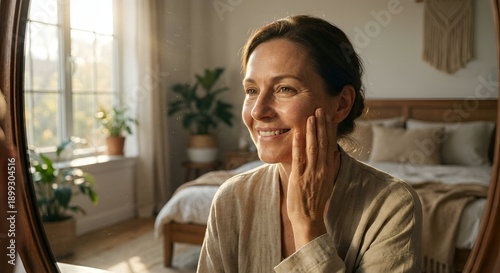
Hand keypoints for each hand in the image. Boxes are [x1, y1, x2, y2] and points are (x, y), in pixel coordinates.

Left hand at [287, 108, 339, 247]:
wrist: (309, 219)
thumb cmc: (315, 201)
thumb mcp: (327, 182)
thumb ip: (330, 167)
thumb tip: (334, 152)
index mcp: (328, 170)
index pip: (330, 145)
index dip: (329, 129)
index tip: (328, 116)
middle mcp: (322, 170)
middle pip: (323, 143)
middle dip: (322, 125)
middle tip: (320, 109)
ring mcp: (311, 174)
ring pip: (312, 148)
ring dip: (312, 131)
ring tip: (311, 116)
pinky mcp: (299, 178)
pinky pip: (299, 158)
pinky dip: (298, 144)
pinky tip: (298, 133)